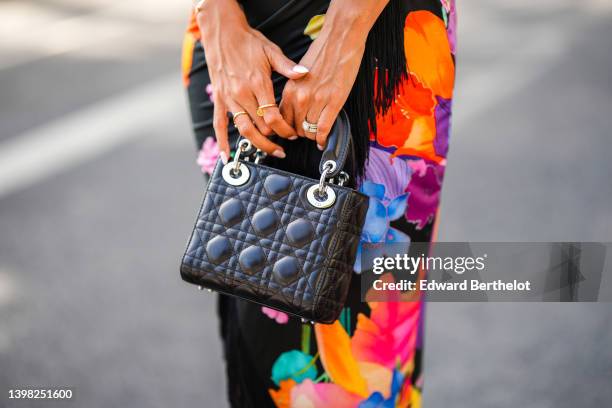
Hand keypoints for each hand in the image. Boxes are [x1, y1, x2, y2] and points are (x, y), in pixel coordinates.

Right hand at [196, 0, 308, 159]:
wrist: (222, 33)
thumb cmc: (248, 42)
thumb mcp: (271, 51)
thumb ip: (288, 66)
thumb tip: (305, 73)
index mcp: (258, 83)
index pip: (273, 115)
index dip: (284, 128)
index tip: (292, 133)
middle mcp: (242, 94)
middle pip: (260, 127)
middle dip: (275, 139)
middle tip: (285, 146)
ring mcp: (229, 99)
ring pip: (244, 130)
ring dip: (258, 144)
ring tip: (270, 152)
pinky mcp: (220, 101)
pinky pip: (219, 125)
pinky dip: (223, 143)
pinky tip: (227, 158)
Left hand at [279, 1, 387, 148]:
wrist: (340, 39)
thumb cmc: (322, 53)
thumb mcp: (299, 74)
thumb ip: (295, 91)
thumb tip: (293, 108)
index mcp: (290, 89)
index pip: (282, 118)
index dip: (286, 128)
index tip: (291, 131)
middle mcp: (300, 97)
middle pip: (295, 128)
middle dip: (300, 134)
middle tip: (306, 133)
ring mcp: (317, 101)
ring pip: (308, 131)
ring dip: (312, 136)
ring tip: (315, 135)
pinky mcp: (333, 102)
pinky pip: (323, 128)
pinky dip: (322, 138)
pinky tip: (323, 141)